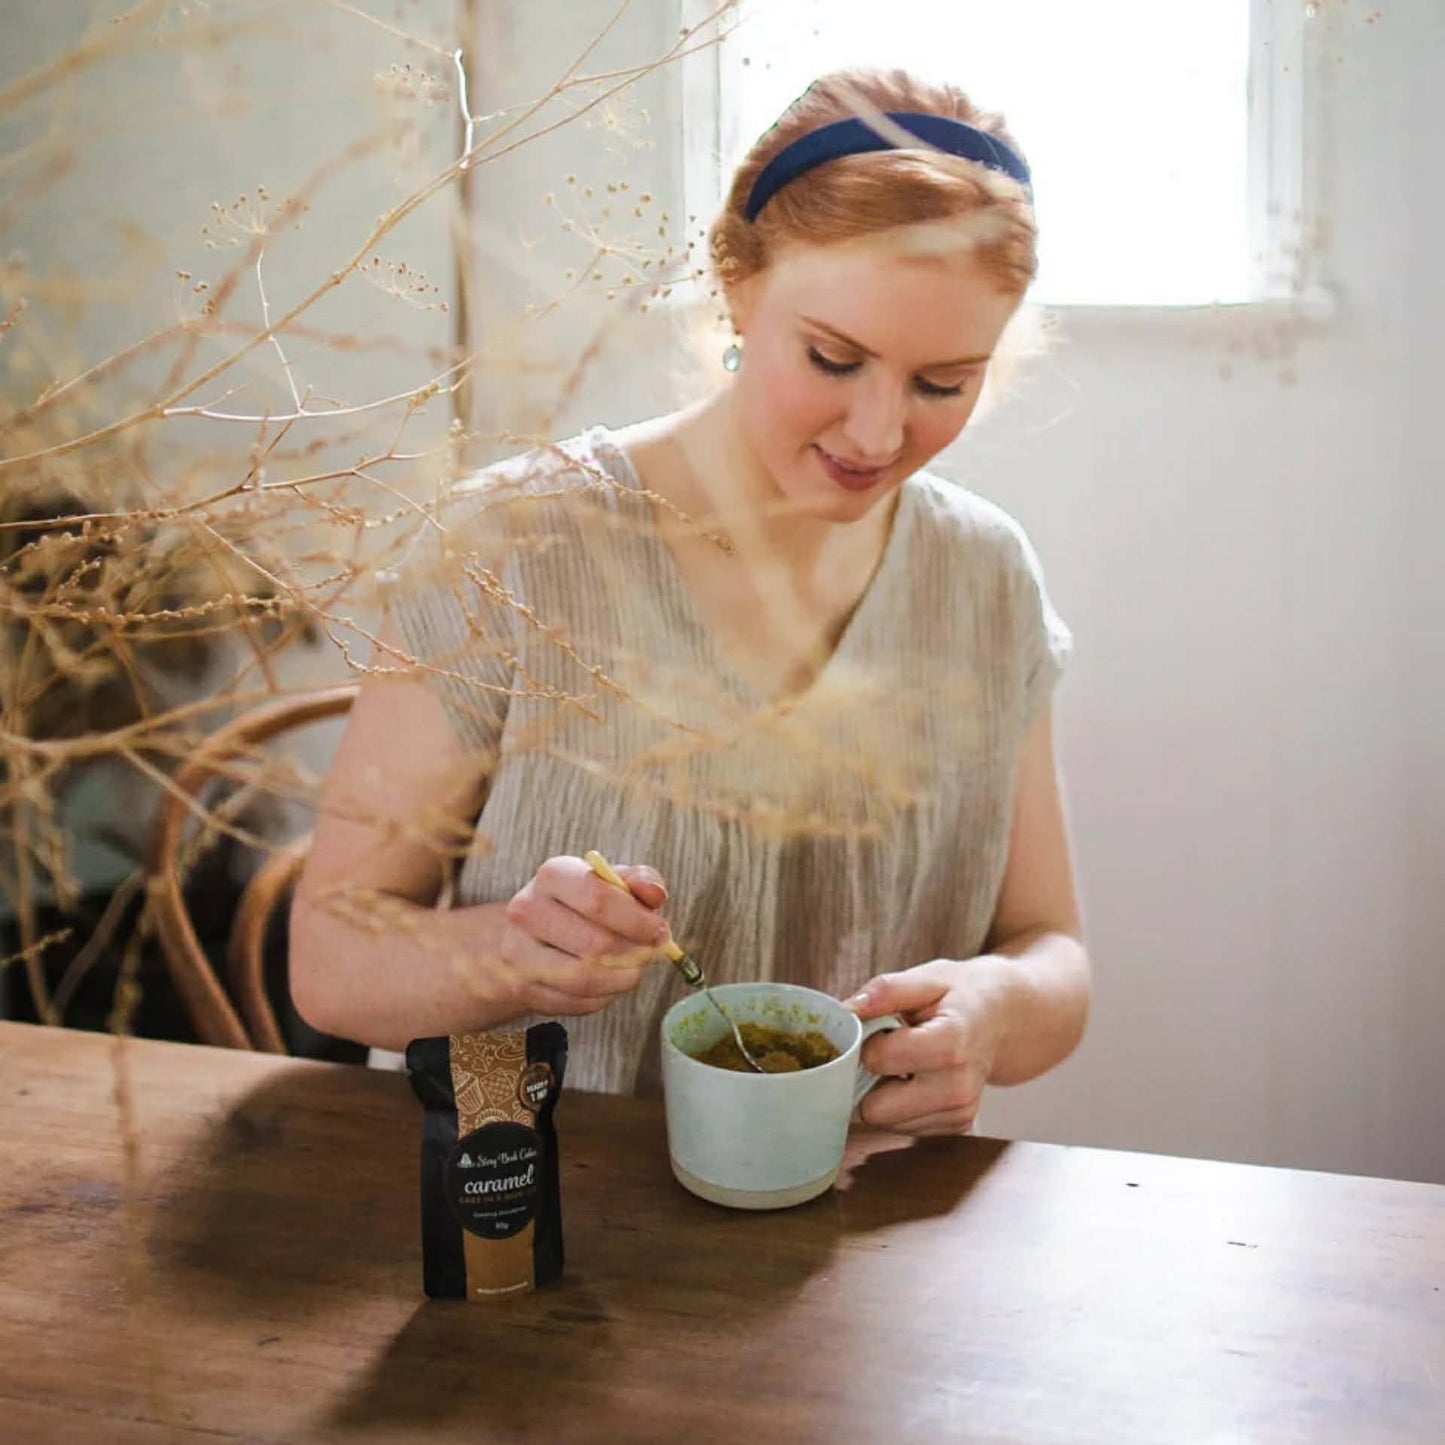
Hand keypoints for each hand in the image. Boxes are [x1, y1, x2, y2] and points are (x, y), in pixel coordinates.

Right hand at [499, 855, 668, 1016]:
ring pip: (585, 978)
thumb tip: (655, 894)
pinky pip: (575, 1001)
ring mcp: (518, 952)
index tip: (659, 931)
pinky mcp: (523, 987)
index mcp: (553, 875)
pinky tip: (610, 982)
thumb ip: (641, 881)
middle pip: (595, 944)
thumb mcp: (612, 882)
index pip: (598, 899)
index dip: (637, 921)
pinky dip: (603, 997)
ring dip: (622, 978)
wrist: (533, 933)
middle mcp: (527, 910)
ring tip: (635, 968)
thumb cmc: (582, 904)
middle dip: (635, 952)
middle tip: (651, 952)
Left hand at [847, 957, 1009, 1136]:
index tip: (882, 1027)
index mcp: (950, 1045)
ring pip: (885, 1123)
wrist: (1003, 1018)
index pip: (878, 1059)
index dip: (868, 1041)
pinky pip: (902, 1127)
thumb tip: (848, 1010)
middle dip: (870, 1078)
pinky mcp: (956, 1126)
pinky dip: (901, 1105)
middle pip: (876, 1109)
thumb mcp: (927, 978)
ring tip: (907, 1063)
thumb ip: (886, 991)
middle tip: (887, 1051)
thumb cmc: (961, 995)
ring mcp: (959, 1112)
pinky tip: (918, 1078)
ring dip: (885, 1094)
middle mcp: (958, 1088)